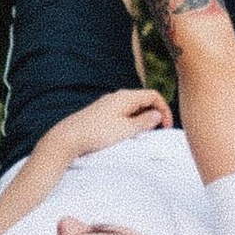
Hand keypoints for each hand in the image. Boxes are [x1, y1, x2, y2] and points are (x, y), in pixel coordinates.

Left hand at [45, 86, 170, 164]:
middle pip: (144, 100)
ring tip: (141, 136)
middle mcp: (117, 97)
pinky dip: (130, 122)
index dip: (164, 109)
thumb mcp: (126, 130)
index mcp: (125, 97)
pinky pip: (122, 114)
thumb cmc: (97, 133)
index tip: (166, 127)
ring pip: (133, 108)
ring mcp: (108, 105)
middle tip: (156, 132)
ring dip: (142, 120)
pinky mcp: (101, 114)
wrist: (68, 138)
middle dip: (154, 114)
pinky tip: (126, 135)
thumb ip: (144, 122)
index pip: (153, 95)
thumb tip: (157, 114)